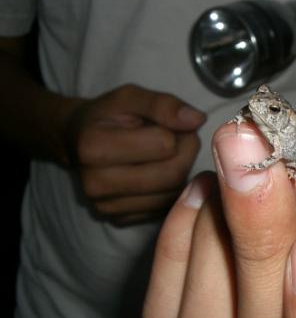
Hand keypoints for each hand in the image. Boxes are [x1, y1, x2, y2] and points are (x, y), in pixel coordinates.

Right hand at [65, 84, 205, 224]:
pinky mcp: (120, 220)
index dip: (178, 130)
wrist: (78, 142)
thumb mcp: (130, 97)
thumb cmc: (108, 116)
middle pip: (171, 174)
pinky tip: (159, 173)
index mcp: (93, 146)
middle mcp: (95, 183)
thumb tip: (196, 120)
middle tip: (181, 139)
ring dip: (181, 171)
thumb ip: (163, 105)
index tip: (172, 124)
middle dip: (186, 153)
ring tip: (168, 154)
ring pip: (171, 194)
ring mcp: (107, 207)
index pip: (164, 144)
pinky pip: (164, 207)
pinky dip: (170, 190)